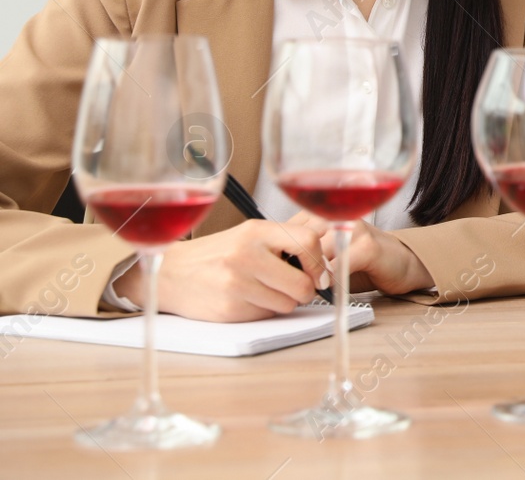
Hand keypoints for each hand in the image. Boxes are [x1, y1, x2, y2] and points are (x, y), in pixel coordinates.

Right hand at [111, 219, 329, 321]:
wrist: (173, 274)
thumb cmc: (218, 254)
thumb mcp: (249, 235)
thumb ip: (285, 240)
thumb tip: (328, 249)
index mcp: (256, 231)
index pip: (309, 241)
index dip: (320, 261)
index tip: (318, 271)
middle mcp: (247, 255)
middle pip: (303, 283)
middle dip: (305, 290)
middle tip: (295, 286)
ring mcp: (237, 283)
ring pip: (288, 303)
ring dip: (284, 301)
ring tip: (265, 290)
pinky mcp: (230, 308)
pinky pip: (267, 315)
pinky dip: (264, 310)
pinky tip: (248, 299)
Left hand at [288, 211, 432, 295]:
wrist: (402, 264)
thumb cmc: (361, 261)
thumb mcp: (326, 252)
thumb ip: (302, 252)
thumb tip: (273, 267)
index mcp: (324, 213)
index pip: (287, 230)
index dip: (282, 255)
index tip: (283, 272)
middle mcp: (338, 214)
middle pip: (298, 242)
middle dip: (295, 267)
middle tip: (297, 284)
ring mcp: (353, 228)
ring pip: (315, 255)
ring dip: (312, 277)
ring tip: (315, 287)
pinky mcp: (367, 246)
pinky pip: (336, 267)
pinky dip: (330, 282)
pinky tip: (333, 287)